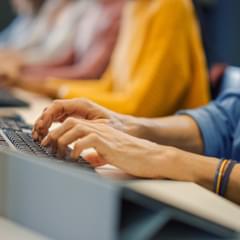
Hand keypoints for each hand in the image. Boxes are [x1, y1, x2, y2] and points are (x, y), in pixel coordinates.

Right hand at [33, 98, 125, 141]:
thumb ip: (86, 129)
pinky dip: (52, 127)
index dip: (47, 115)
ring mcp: (76, 112)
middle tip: (37, 135)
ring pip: (54, 115)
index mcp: (82, 105)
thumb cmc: (117, 126)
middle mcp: (77, 107)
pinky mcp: (76, 119)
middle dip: (42, 121)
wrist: (126, 127)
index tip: (41, 126)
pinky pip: (59, 121)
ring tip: (39, 137)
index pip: (58, 106)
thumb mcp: (102, 128)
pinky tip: (49, 136)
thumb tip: (70, 134)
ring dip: (45, 125)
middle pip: (53, 110)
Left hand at [40, 117, 186, 177]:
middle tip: (47, 145)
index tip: (50, 142)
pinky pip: (86, 141)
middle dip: (54, 133)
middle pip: (70, 122)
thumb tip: (88, 159)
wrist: (149, 156)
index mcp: (99, 129)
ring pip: (75, 128)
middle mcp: (100, 128)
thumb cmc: (131, 156)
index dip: (59, 130)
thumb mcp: (110, 153)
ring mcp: (104, 133)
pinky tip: (75, 158)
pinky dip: (76, 149)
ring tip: (57, 151)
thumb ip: (97, 153)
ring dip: (62, 140)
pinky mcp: (108, 142)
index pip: (74, 123)